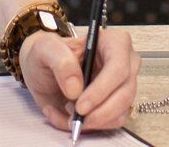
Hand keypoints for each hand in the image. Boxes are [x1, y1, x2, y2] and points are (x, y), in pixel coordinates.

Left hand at [18, 27, 139, 132]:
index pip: (119, 67)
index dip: (102, 89)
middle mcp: (124, 63)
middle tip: (76, 117)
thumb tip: (75, 88)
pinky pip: (110, 123)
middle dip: (99, 111)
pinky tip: (68, 116)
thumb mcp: (45, 48)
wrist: (43, 72)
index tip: (81, 104)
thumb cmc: (48, 55)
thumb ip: (60, 61)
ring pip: (120, 112)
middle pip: (125, 93)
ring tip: (68, 111)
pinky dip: (88, 126)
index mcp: (112, 42)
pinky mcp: (117, 106)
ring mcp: (123, 86)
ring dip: (93, 120)